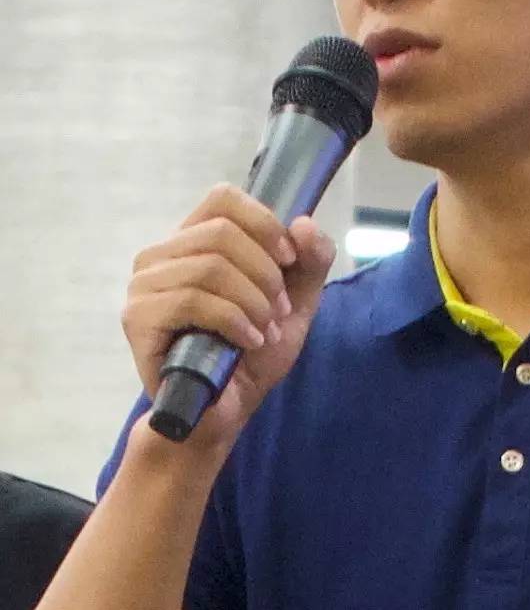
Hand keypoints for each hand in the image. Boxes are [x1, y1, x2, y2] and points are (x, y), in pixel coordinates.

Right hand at [121, 184, 335, 446]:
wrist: (222, 412)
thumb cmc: (250, 355)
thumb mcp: (294, 304)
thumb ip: (310, 262)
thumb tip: (304, 224)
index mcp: (194, 241)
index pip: (223, 198)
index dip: (264, 224)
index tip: (289, 260)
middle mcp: (161, 255)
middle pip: (222, 233)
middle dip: (265, 274)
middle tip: (277, 311)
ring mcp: (144, 285)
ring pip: (210, 267)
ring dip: (253, 302)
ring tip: (264, 331)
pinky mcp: (138, 317)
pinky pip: (192, 300)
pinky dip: (233, 320)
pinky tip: (248, 342)